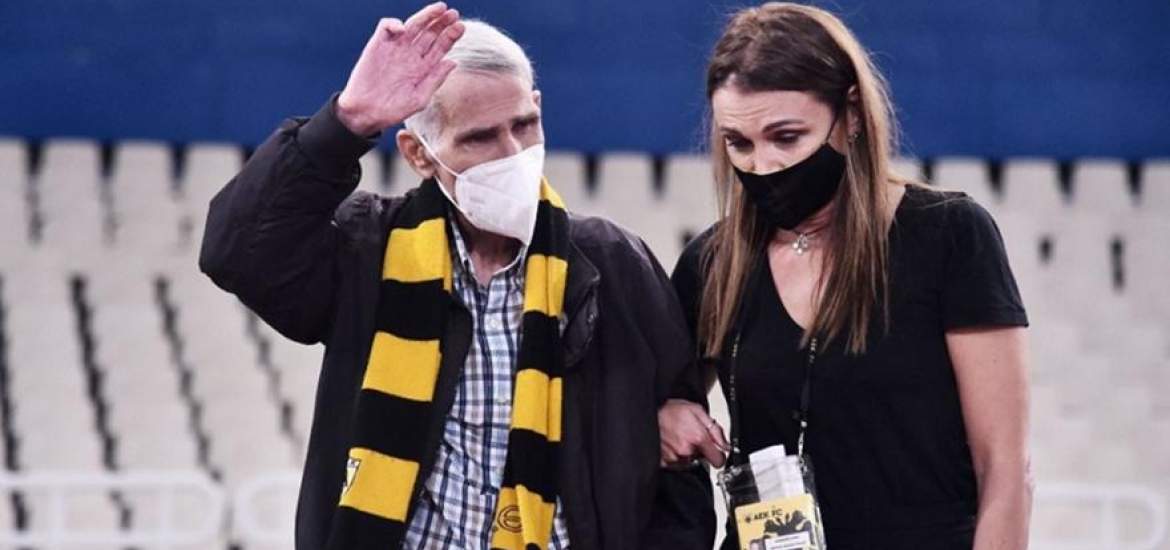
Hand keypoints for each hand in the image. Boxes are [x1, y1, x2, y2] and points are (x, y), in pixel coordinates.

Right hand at [336, 2, 464, 135]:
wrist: (366, 113)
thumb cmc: (393, 109)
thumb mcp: (419, 98)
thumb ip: (435, 79)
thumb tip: (453, 62)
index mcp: (424, 67)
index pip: (441, 46)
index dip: (451, 35)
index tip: (461, 27)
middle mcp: (411, 54)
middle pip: (430, 32)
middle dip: (442, 22)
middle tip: (453, 14)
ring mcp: (395, 48)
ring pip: (413, 25)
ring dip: (426, 15)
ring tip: (439, 8)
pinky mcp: (378, 45)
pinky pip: (386, 27)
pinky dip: (394, 23)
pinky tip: (403, 29)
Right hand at [658, 398, 728, 468]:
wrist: (647, 413)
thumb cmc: (669, 410)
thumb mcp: (697, 410)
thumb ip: (715, 429)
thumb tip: (725, 445)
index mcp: (697, 438)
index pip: (718, 460)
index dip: (719, 455)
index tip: (716, 451)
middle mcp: (686, 451)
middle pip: (703, 459)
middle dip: (700, 449)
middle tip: (689, 435)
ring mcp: (674, 458)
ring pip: (689, 461)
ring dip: (686, 452)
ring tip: (678, 437)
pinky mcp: (663, 462)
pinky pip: (676, 463)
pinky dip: (675, 455)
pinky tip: (670, 443)